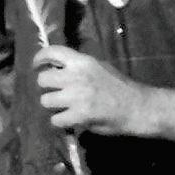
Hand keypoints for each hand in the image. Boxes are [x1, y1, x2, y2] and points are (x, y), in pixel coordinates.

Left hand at [35, 46, 174, 137]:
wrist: (137, 107)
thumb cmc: (119, 87)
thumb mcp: (99, 67)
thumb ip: (78, 67)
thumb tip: (56, 68)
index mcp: (82, 61)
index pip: (52, 52)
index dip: (39, 58)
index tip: (36, 66)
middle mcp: (76, 76)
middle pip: (43, 80)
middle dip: (46, 88)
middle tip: (55, 93)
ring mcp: (77, 97)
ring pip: (46, 101)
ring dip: (53, 106)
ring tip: (63, 108)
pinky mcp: (79, 116)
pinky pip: (56, 119)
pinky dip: (61, 122)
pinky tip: (70, 120)